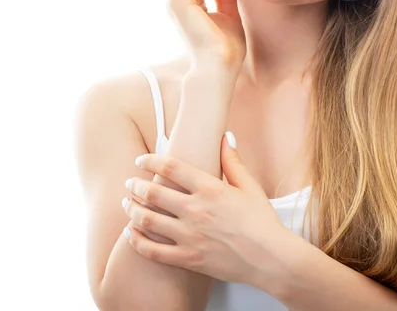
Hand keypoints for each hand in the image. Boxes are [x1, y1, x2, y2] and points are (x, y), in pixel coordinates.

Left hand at [122, 134, 289, 287]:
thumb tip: (225, 136)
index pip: (171, 168)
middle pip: (153, 193)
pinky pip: (153, 251)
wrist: (269, 257)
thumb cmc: (261, 220)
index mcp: (210, 189)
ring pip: (148, 220)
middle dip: (135, 185)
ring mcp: (190, 236)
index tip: (141, 160)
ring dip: (132, 210)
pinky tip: (131, 234)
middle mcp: (196, 210)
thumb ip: (233, 160)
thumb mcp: (249, 185)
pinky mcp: (188, 258)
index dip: (150, 161)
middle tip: (129, 182)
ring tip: (127, 204)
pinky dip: (137, 241)